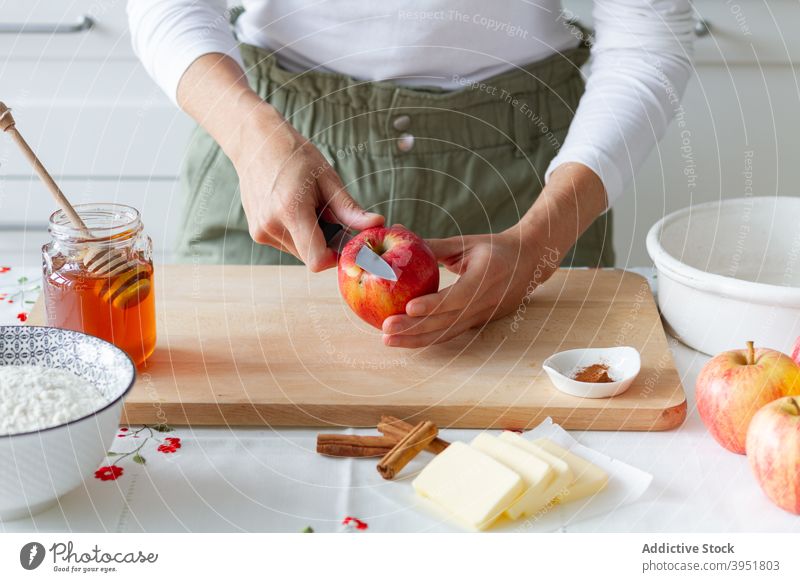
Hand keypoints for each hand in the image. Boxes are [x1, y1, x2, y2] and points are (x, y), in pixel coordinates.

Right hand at [234, 107, 382, 269]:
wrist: (256, 143)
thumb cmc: (295, 156)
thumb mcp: (327, 179)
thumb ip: (350, 209)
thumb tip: (377, 224)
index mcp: (290, 211)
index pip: (317, 259)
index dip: (336, 256)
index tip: (346, 241)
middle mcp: (271, 226)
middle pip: (311, 256)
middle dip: (326, 242)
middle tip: (328, 213)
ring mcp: (260, 231)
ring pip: (300, 251)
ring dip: (312, 237)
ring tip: (308, 206)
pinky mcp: (257, 232)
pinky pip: (288, 244)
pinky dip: (298, 233)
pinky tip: (294, 208)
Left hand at [381, 227, 560, 347]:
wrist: (530, 263)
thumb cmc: (495, 248)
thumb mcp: (466, 242)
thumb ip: (433, 245)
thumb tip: (398, 233)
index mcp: (487, 276)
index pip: (459, 296)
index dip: (434, 305)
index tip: (409, 307)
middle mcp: (487, 301)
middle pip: (448, 321)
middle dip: (415, 328)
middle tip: (387, 330)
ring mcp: (485, 316)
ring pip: (448, 333)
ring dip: (417, 339)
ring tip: (390, 340)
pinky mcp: (480, 324)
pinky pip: (452, 334)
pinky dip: (428, 338)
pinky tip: (407, 340)